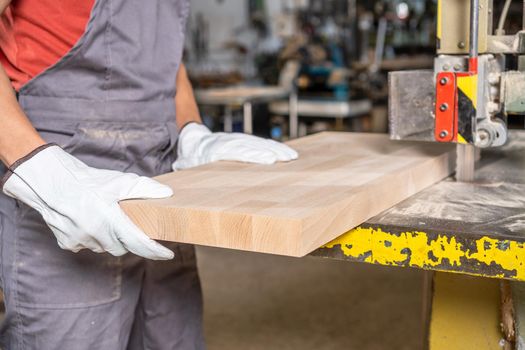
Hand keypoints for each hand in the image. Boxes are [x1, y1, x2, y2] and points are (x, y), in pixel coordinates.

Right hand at [2, 145, 174, 259]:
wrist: (50, 181)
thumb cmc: (88, 181)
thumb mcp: (120, 181)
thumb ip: (145, 189)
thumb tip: (167, 194)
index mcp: (112, 220)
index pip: (140, 243)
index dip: (156, 251)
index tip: (168, 254)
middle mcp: (97, 235)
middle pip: (122, 248)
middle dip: (128, 240)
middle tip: (129, 226)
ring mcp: (81, 241)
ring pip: (104, 247)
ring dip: (109, 238)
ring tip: (105, 219)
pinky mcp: (68, 243)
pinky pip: (87, 245)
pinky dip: (92, 237)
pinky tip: (88, 221)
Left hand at [173, 123, 297, 169]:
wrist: (192, 137)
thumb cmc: (190, 155)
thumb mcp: (185, 162)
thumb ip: (185, 165)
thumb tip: (178, 171)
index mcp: (216, 148)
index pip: (237, 151)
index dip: (254, 155)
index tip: (268, 160)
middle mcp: (230, 142)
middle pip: (253, 146)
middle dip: (270, 152)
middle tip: (286, 159)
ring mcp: (239, 140)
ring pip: (260, 143)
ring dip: (276, 150)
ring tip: (292, 157)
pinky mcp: (244, 141)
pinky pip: (261, 143)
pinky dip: (275, 147)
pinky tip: (287, 153)